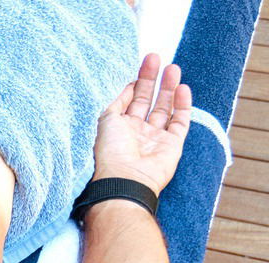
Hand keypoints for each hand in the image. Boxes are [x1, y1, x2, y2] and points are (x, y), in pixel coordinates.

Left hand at [92, 53, 191, 194]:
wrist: (125, 178)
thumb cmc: (110, 151)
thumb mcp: (107, 120)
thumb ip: (118, 101)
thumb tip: (129, 86)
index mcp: (118, 128)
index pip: (129, 101)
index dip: (135, 84)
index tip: (141, 66)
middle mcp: (137, 132)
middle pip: (147, 100)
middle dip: (152, 79)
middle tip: (156, 57)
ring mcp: (155, 138)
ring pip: (165, 108)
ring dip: (168, 87)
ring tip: (173, 67)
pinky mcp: (173, 144)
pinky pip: (180, 122)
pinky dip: (182, 105)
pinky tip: (182, 88)